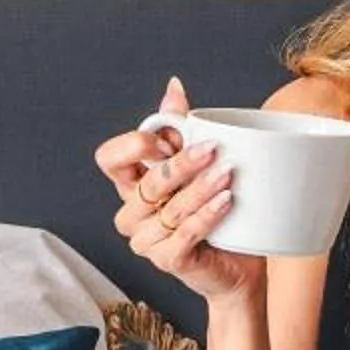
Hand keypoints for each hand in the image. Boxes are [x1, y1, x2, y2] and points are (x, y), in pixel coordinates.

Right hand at [91, 75, 266, 305]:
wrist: (240, 263)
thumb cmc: (218, 211)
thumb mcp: (199, 164)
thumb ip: (182, 128)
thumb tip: (174, 86)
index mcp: (132, 184)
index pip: (108, 158)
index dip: (133, 147)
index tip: (167, 140)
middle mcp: (132, 212)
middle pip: (145, 183)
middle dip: (180, 164)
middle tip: (213, 149)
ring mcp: (146, 240)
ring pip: (167, 209)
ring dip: (199, 189)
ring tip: (228, 174)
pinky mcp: (167, 261)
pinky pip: (183, 236)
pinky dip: (206, 216)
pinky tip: (226, 201)